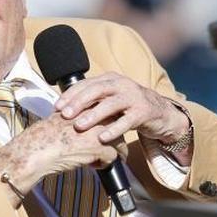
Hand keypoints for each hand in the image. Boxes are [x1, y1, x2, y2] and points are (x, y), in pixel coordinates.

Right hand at [0, 110, 121, 195]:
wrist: (38, 149)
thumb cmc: (43, 136)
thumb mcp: (60, 118)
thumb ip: (73, 117)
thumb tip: (79, 124)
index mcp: (86, 106)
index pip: (106, 110)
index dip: (105, 122)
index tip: (102, 131)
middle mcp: (96, 115)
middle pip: (117, 124)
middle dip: (113, 136)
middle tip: (105, 145)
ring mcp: (101, 131)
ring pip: (119, 141)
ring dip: (112, 150)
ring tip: (100, 158)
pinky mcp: (102, 147)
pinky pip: (113, 157)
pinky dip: (104, 163)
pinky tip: (93, 165)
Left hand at [54, 72, 188, 146]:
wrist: (159, 111)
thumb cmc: (127, 106)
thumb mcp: (109, 98)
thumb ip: (92, 100)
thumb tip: (63, 110)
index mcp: (110, 79)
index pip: (87, 83)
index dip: (71, 94)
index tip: (57, 107)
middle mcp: (122, 84)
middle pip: (97, 90)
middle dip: (79, 102)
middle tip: (65, 114)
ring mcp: (134, 97)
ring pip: (111, 104)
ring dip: (93, 115)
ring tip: (79, 126)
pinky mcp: (143, 112)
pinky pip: (127, 121)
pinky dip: (114, 129)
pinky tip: (102, 138)